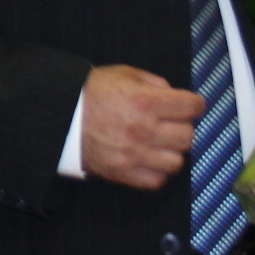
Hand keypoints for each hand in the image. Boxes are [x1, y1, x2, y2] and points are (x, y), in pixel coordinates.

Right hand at [79, 65, 204, 189]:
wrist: (60, 116)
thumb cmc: (90, 92)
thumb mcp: (122, 73)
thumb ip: (153, 82)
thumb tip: (172, 95)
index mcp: (145, 102)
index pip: (191, 106)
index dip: (194, 103)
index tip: (191, 104)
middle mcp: (144, 130)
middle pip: (188, 136)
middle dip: (183, 126)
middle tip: (171, 122)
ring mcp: (135, 155)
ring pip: (177, 161)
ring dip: (172, 151)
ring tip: (160, 142)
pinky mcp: (124, 173)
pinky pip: (157, 180)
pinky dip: (157, 170)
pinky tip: (149, 158)